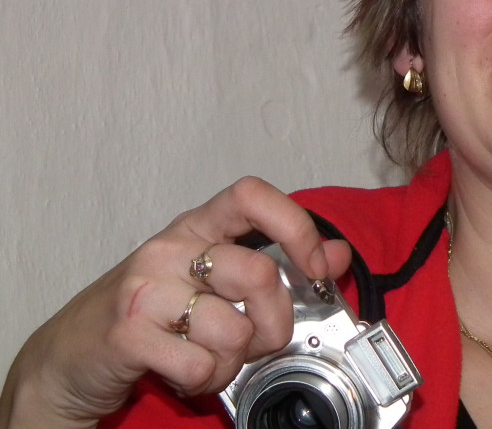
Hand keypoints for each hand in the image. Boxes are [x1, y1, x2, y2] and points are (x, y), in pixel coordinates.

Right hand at [0, 176, 351, 428]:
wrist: (68, 357)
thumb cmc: (149, 313)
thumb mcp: (213, 280)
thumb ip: (277, 264)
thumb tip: (338, 253)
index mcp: (197, 227)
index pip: (254, 195)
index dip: (297, 226)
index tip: (317, 266)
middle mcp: (170, 247)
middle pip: (259, 273)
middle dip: (274, 323)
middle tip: (254, 341)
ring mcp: (145, 285)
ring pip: (233, 327)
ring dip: (232, 361)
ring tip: (208, 359)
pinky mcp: (126, 330)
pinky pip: (199, 363)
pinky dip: (204, 380)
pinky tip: (184, 372)